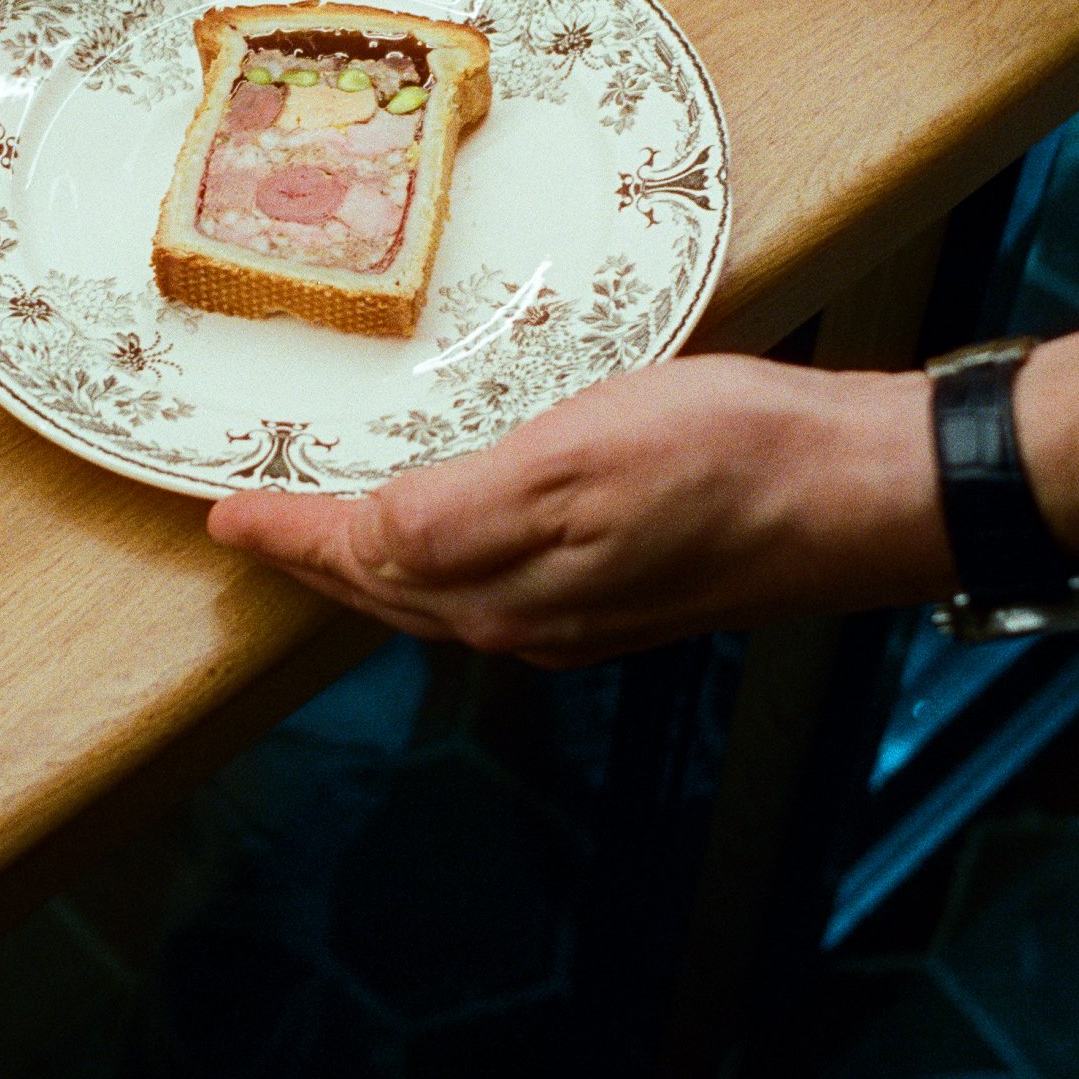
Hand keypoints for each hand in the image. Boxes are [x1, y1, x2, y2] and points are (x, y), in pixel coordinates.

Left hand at [210, 357, 951, 664]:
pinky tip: (450, 525)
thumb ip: (459, 510)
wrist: (857, 493)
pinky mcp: (624, 592)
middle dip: (317, 557)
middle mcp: (527, 620)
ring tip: (330, 525)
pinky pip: (493, 583)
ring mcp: (578, 614)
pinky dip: (444, 555)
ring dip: (376, 561)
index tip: (222, 513)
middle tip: (254, 521)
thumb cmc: (726, 458)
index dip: (286, 533)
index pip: (360, 560)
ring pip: (440, 593)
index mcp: (501, 588)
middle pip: (390, 589)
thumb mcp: (573, 459)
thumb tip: (368, 539)